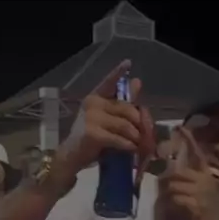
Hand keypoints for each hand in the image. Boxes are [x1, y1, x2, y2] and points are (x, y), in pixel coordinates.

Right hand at [55, 60, 154, 177]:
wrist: (72, 157)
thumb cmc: (91, 139)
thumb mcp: (108, 119)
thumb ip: (122, 103)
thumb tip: (137, 82)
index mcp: (95, 97)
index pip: (109, 82)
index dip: (118, 72)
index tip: (128, 62)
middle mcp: (92, 103)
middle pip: (127, 109)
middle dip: (140, 123)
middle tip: (146, 135)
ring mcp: (91, 117)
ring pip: (125, 125)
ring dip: (136, 136)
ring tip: (139, 144)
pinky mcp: (92, 133)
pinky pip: (118, 138)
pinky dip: (128, 145)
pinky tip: (131, 149)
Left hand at [162, 128, 218, 219]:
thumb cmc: (209, 212)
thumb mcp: (203, 193)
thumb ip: (189, 183)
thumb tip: (168, 178)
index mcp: (207, 176)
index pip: (198, 154)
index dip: (190, 141)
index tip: (181, 128)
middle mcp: (205, 181)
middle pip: (178, 174)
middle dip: (168, 180)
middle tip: (162, 186)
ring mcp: (201, 193)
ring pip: (175, 186)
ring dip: (169, 194)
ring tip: (170, 200)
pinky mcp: (196, 204)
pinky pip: (177, 198)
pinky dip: (173, 203)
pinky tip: (176, 207)